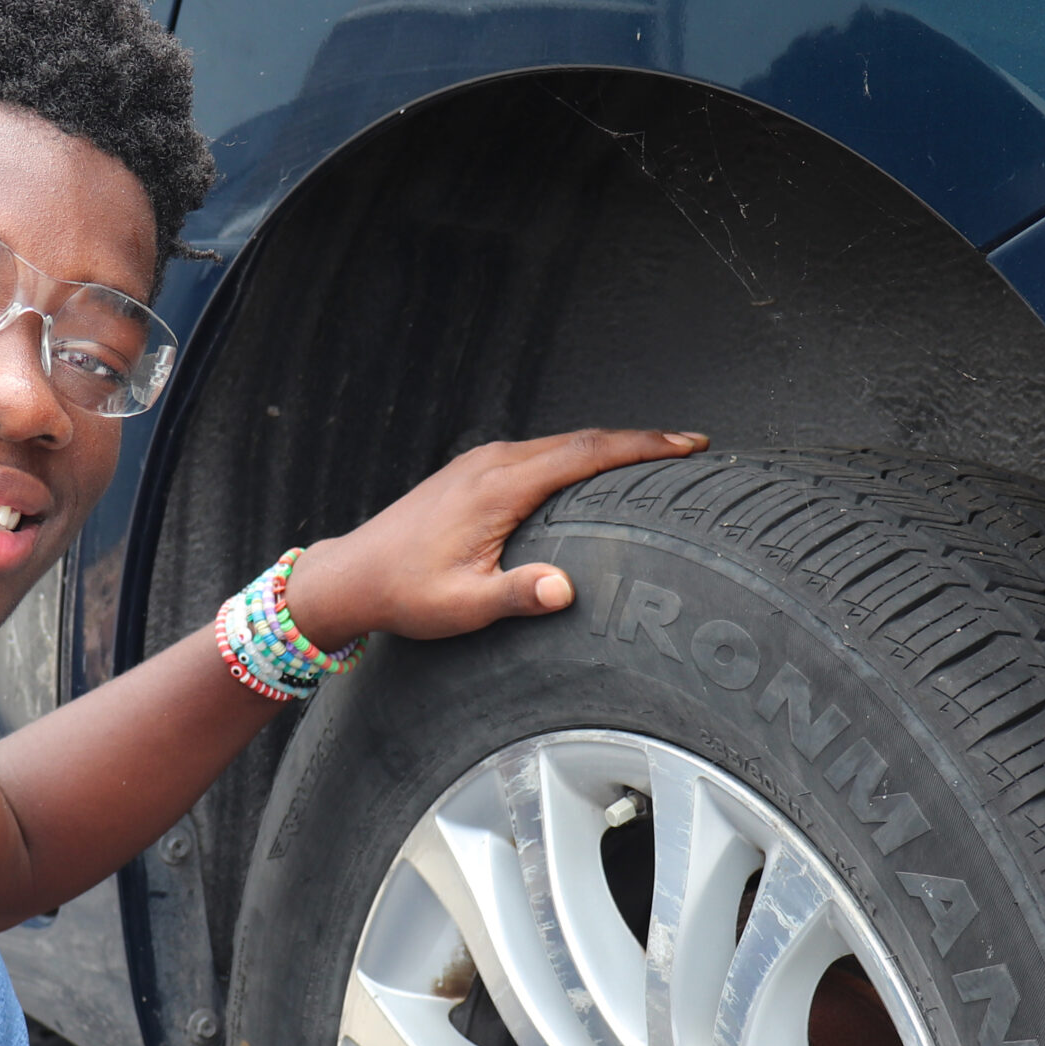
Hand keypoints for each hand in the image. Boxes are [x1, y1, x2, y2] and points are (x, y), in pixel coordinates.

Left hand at [282, 429, 706, 647]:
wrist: (353, 575)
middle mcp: (494, 461)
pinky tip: (592, 471)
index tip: (688, 445)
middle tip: (691, 448)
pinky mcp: (473, 470)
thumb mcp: (462, 606)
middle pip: (582, 439)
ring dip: (609, 446)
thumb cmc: (405, 592)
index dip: (643, 448)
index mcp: (500, 486)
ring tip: (654, 456)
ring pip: (560, 442)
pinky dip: (577, 455)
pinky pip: (540, 452)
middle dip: (640, 441)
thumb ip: (515, 595)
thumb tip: (562, 591)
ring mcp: (481, 461)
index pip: (587, 453)